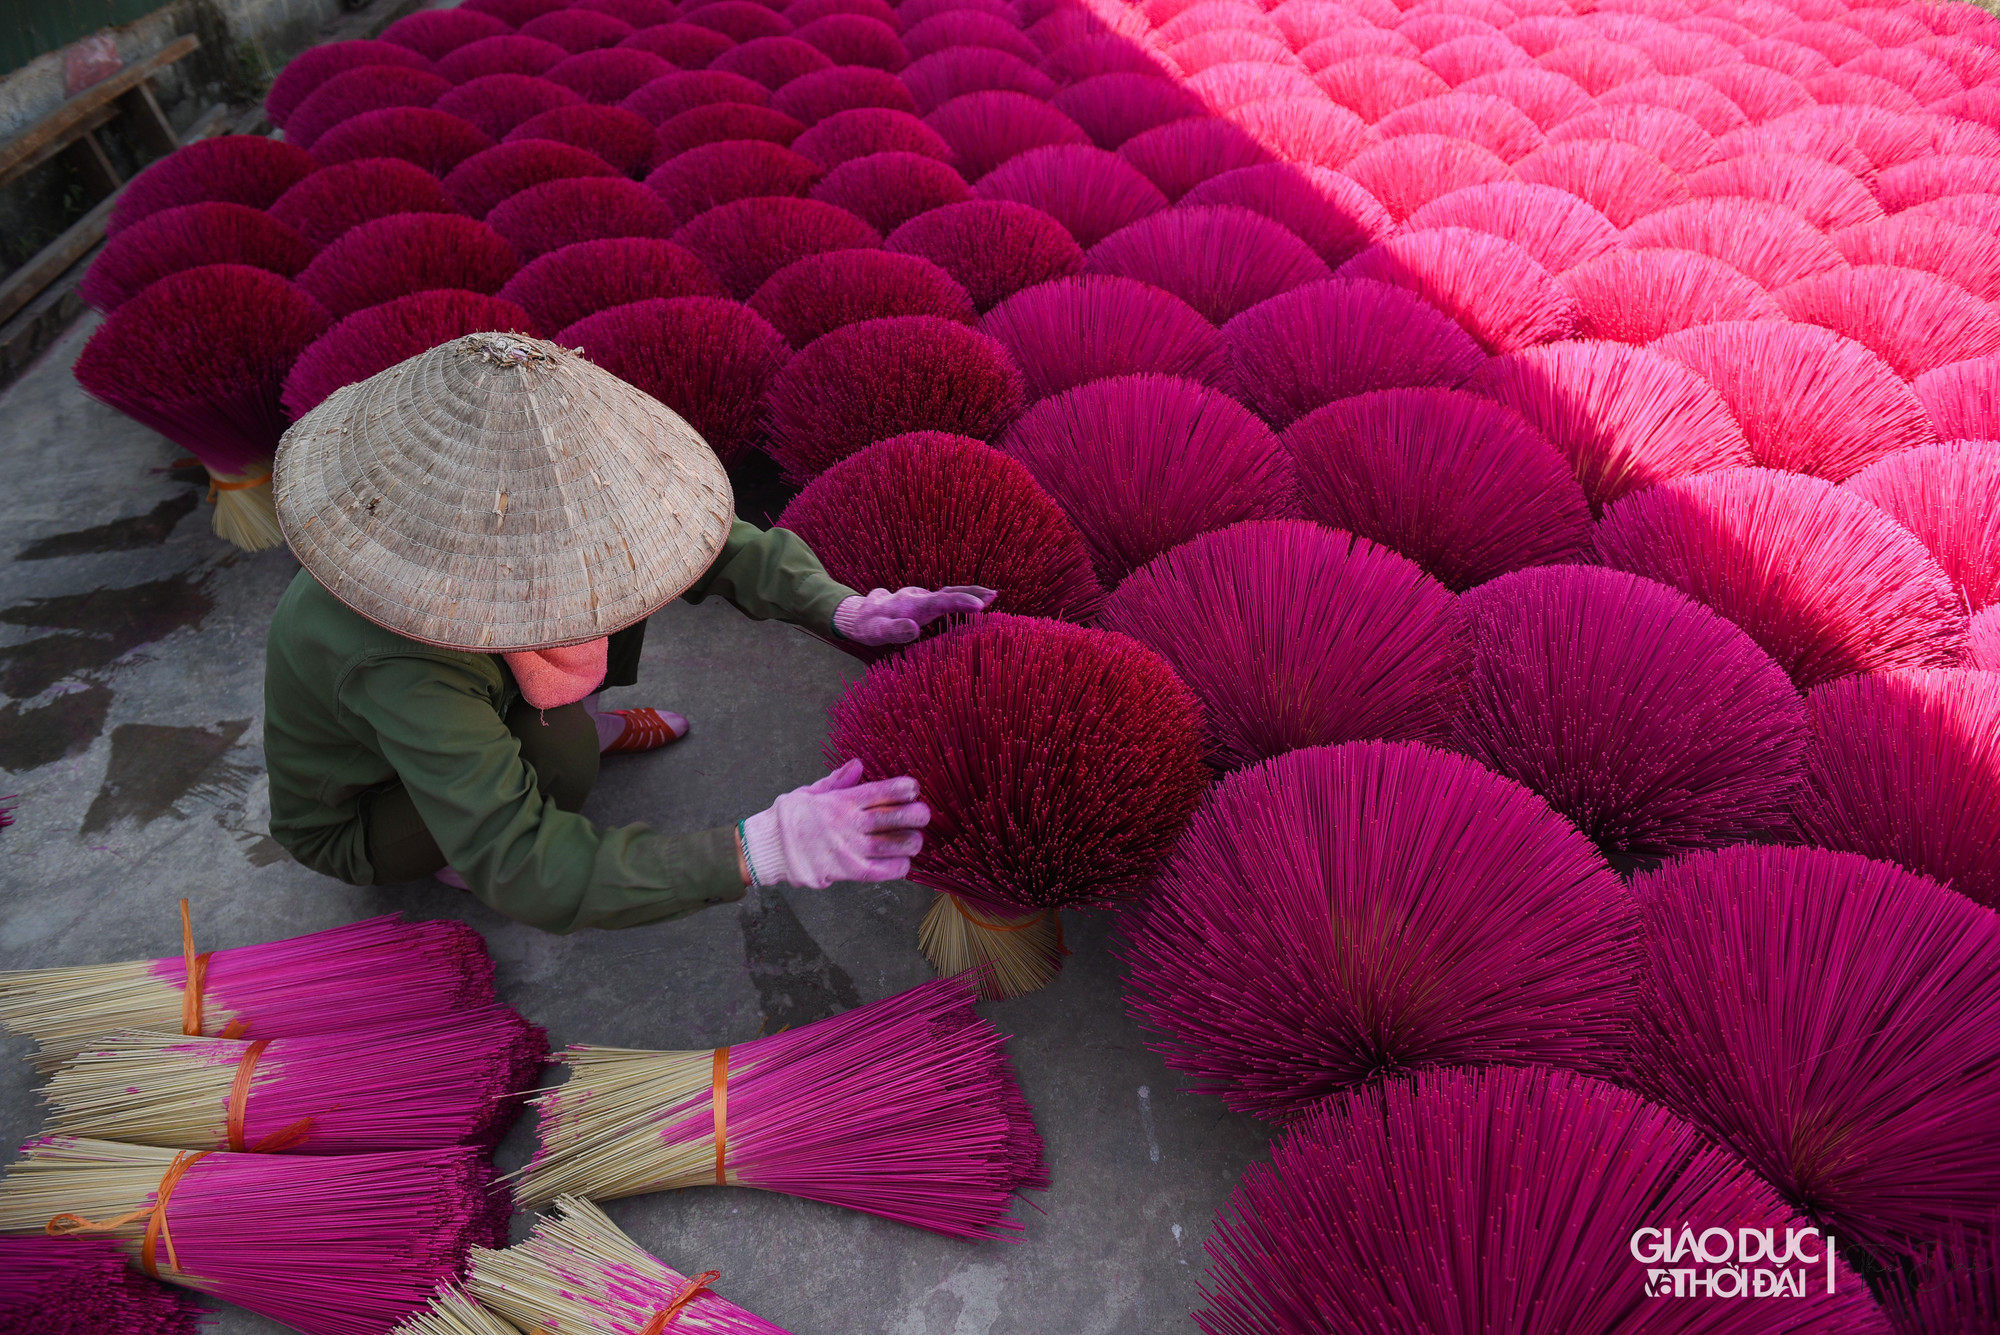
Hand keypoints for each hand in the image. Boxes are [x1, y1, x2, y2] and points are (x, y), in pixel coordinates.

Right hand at [739, 758, 929, 888]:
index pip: (878, 792)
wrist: (769, 848)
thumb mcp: (809, 792)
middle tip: (925, 814)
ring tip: (917, 840)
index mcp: (840, 801)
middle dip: (914, 815)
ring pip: (891, 845)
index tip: (914, 788)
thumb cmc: (788, 818)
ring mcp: (848, 848)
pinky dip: (896, 868)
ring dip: (910, 842)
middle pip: (892, 818)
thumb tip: (858, 764)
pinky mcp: (846, 870)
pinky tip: (905, 863)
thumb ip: (836, 780)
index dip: (900, 789)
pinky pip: (879, 871)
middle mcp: (848, 824)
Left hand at [833, 585, 996, 645]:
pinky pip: (943, 597)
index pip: (941, 602)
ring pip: (947, 593)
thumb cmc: (867, 626)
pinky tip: (969, 602)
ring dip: (968, 594)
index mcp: (912, 605)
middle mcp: (918, 597)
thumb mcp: (876, 632)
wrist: (855, 614)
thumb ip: (894, 630)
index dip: (961, 603)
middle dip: (972, 594)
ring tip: (990, 597)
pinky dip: (958, 598)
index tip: (981, 606)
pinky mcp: (919, 600)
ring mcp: (919, 597)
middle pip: (948, 593)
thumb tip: (915, 628)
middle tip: (995, 595)